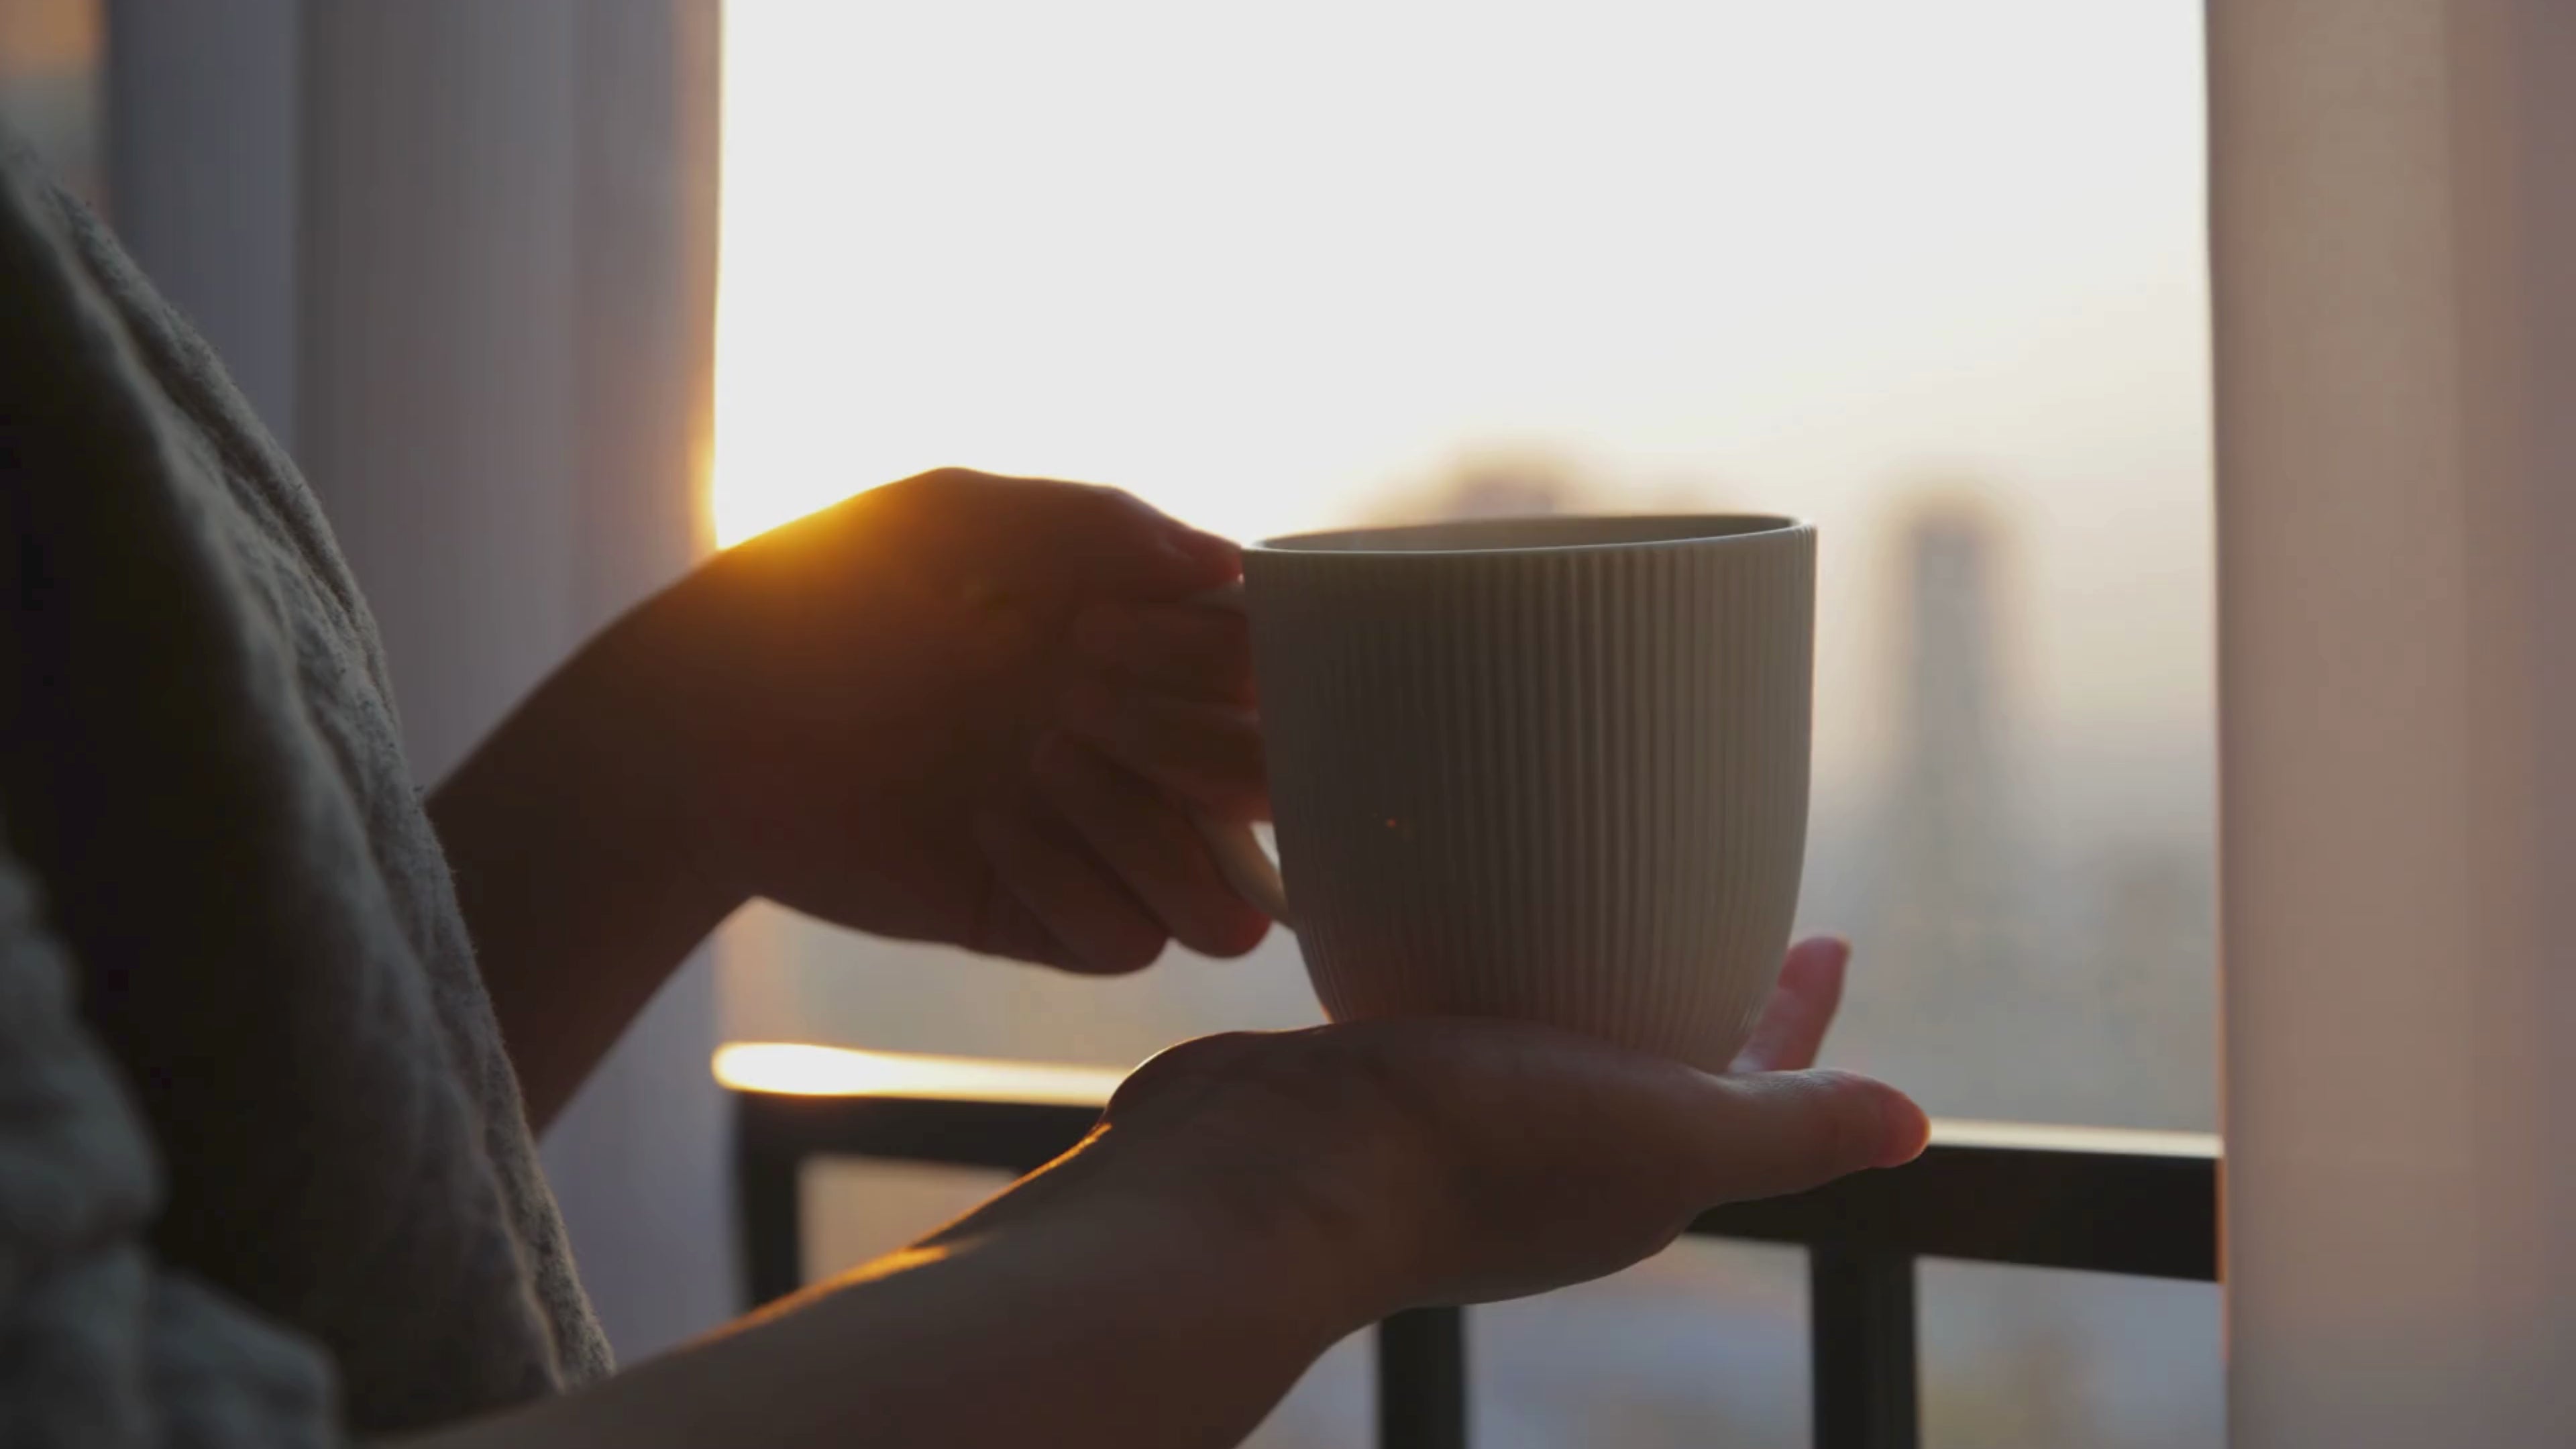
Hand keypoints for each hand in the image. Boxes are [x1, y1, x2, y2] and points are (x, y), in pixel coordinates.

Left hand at [625, 469, 1272, 970]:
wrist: (692, 718)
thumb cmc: (819, 591)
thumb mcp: (949, 517)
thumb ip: (1094, 524)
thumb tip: (1222, 562)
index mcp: (1138, 644)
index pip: (1272, 671)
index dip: (1232, 660)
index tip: (1112, 628)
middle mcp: (1133, 748)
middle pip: (1272, 790)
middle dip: (1202, 750)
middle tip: (1080, 698)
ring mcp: (1088, 841)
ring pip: (1227, 899)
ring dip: (1153, 832)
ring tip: (1037, 764)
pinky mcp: (1029, 916)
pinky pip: (1128, 944)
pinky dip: (1078, 891)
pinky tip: (983, 829)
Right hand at [943, 938, 1923, 1320]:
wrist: (1261, 1184)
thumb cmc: (1466, 1153)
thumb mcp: (1661, 1130)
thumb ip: (1783, 1125)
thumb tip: (1916, 1128)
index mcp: (1638, 1168)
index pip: (1751, 1080)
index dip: (1799, 1013)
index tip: (1827, 935)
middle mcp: (1556, 1153)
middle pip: (1658, 1056)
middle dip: (1699, 986)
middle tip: (1721, 892)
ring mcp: (1459, 1120)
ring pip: (1551, 1030)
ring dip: (1585, 968)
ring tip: (1593, 884)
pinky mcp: (1373, 1079)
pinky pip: (1453, 1007)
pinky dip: (1483, 962)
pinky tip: (1458, 909)